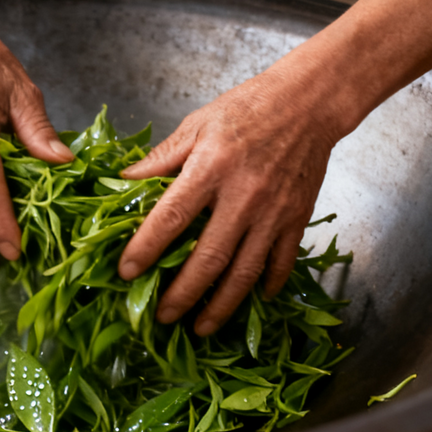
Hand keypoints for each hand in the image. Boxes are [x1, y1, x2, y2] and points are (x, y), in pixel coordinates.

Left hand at [116, 69, 336, 334]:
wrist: (307, 104)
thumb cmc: (246, 108)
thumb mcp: (196, 124)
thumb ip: (161, 158)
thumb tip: (124, 182)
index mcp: (210, 169)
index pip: (170, 218)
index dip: (145, 249)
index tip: (126, 272)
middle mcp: (242, 197)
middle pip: (209, 258)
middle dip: (183, 295)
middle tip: (162, 318)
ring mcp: (273, 213)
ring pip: (245, 272)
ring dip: (222, 305)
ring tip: (201, 328)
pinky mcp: (297, 219)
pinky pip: (281, 263)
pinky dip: (266, 286)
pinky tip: (252, 301)